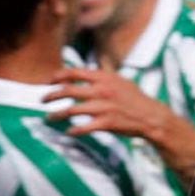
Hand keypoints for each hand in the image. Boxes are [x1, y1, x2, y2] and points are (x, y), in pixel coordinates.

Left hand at [43, 68, 176, 139]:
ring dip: (56, 115)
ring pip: (72, 110)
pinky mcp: (106, 123)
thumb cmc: (136, 99)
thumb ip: (106, 73)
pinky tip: (68, 132)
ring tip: (49, 118)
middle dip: (51, 95)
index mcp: (104, 78)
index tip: (49, 81)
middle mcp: (102, 91)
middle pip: (68, 90)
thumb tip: (95, 64)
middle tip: (43, 100)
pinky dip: (73, 131)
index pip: (74, 73)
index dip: (58, 76)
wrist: (151, 117)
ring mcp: (104, 107)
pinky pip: (84, 128)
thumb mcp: (121, 80)